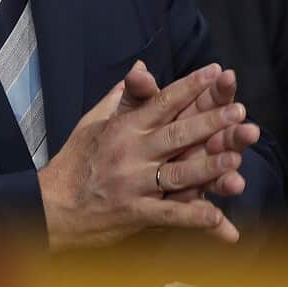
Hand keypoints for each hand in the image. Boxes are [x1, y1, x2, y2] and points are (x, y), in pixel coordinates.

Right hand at [37, 63, 246, 250]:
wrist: (48, 208)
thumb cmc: (75, 163)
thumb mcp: (94, 124)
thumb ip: (123, 98)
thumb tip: (142, 69)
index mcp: (125, 128)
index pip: (163, 102)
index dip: (191, 87)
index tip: (216, 71)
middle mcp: (131, 153)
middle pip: (176, 135)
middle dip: (209, 122)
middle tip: (239, 111)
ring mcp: (133, 184)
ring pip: (177, 173)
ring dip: (208, 167)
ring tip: (236, 160)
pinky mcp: (134, 213)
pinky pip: (169, 214)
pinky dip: (193, 217)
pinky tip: (218, 217)